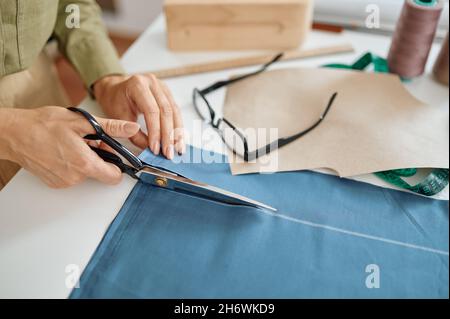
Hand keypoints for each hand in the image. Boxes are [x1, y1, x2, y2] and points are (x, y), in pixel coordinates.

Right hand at [0, 107, 139, 188]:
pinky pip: (73, 176)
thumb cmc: (43, 125)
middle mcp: (75, 178)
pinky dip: (72, 164)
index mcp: (85, 164)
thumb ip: (111, 127)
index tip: (113, 152)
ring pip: (86, 173)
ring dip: (84, 159)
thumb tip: (132, 128)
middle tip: (87, 140)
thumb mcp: (82, 121)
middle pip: (100, 172)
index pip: (115, 177)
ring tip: (71, 143)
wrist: (13, 133)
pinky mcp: (54, 183)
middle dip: (99, 157)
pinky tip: (62, 151)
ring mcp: (63, 182)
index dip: (117, 164)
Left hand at [93, 74, 184, 158]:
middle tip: (169, 152)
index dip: (156, 132)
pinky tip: (179, 140)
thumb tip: (150, 149)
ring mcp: (162, 87)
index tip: (156, 148)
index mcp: (137, 85)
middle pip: (166, 111)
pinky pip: (176, 111)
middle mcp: (152, 83)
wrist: (115, 88)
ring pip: (175, 112)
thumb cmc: (115, 100)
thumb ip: (135, 134)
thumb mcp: (119, 117)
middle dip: (168, 135)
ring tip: (177, 149)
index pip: (152, 111)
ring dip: (177, 133)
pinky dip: (178, 127)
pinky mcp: (168, 93)